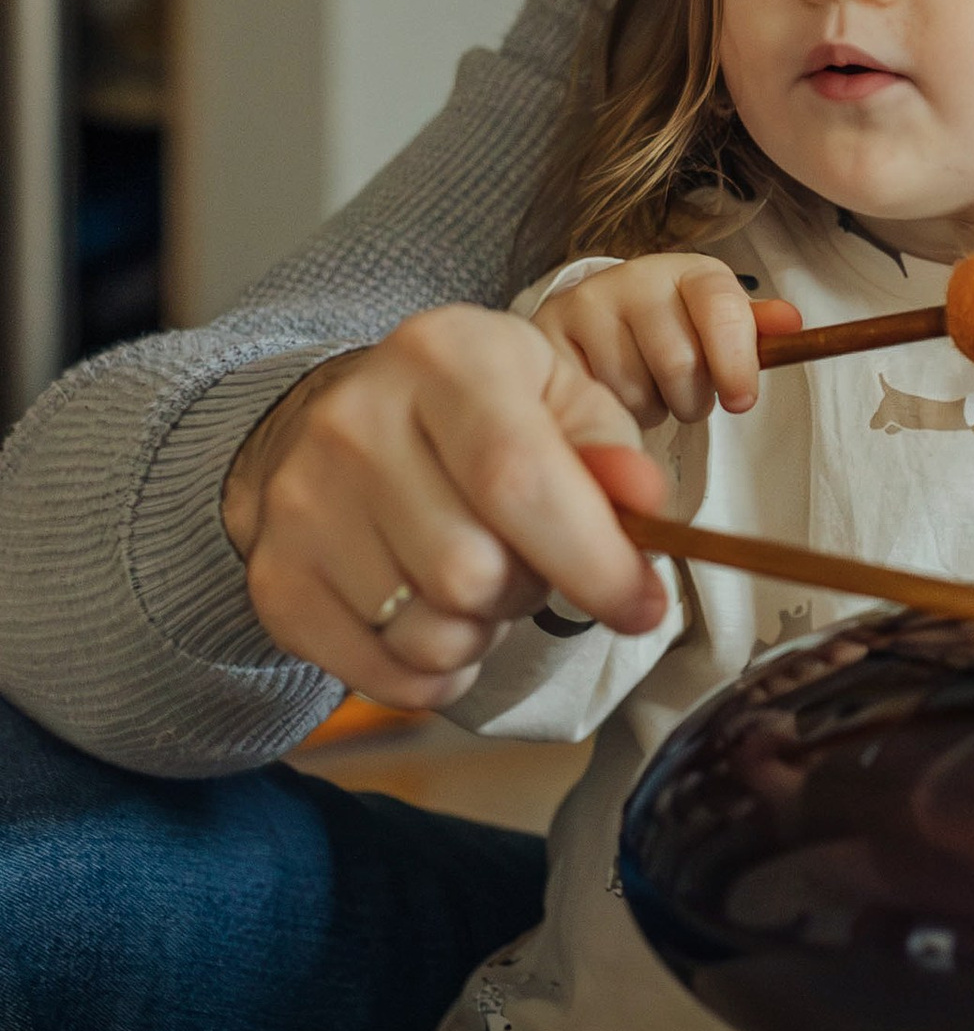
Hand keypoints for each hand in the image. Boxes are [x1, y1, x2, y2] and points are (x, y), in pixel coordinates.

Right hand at [222, 307, 687, 714]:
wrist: (337, 422)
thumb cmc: (479, 416)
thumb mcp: (559, 400)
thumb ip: (610, 451)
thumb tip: (642, 502)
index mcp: (444, 356)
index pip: (516, 478)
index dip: (591, 558)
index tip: (642, 604)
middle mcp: (356, 420)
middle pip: (472, 572)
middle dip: (528, 589)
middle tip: (525, 560)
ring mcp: (301, 501)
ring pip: (429, 634)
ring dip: (480, 631)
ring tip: (475, 580)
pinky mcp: (275, 577)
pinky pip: (384, 674)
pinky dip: (434, 672)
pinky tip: (435, 617)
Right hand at [530, 253, 796, 431]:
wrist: (596, 315)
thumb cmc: (673, 327)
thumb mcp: (716, 322)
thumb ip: (754, 329)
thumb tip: (792, 324)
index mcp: (689, 272)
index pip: (722, 308)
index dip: (736, 360)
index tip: (742, 401)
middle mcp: (635, 277)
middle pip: (679, 363)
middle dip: (691, 398)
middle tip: (683, 394)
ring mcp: (587, 303)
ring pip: (635, 391)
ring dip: (651, 410)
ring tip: (645, 390)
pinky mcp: (549, 334)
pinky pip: (592, 401)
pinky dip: (611, 413)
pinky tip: (612, 393)